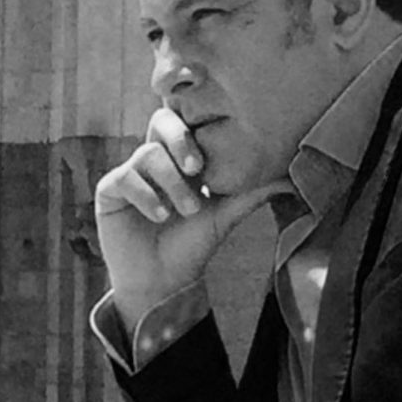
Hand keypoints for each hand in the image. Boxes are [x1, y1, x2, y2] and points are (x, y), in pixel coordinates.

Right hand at [94, 107, 292, 327]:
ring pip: (149, 154)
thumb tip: (291, 179)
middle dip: (182, 140)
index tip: (214, 155)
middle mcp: (155, 159)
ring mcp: (131, 172)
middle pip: (162, 121)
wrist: (164, 281)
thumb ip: (254, 193)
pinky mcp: (110, 191)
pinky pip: (125, 177)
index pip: (187, 121)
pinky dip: (147, 195)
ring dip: (172, 182)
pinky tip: (160, 215)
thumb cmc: (193, 244)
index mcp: (181, 158)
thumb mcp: (227, 215)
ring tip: (185, 211)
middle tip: (198, 168)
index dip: (197, 126)